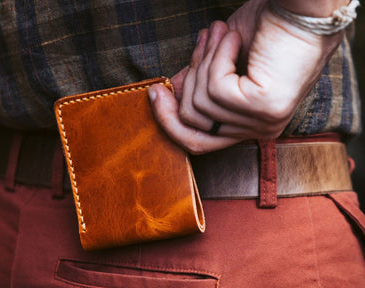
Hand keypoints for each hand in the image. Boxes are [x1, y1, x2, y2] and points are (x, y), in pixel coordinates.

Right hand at [149, 0, 343, 153]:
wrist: (302, 9)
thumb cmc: (267, 30)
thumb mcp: (221, 61)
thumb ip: (197, 83)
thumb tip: (168, 92)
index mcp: (252, 125)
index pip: (199, 143)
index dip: (169, 121)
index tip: (155, 91)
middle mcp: (260, 130)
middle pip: (193, 129)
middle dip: (183, 87)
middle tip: (185, 54)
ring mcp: (264, 123)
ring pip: (201, 105)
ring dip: (205, 61)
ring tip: (220, 32)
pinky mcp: (265, 108)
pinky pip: (216, 89)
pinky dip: (217, 57)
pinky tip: (232, 37)